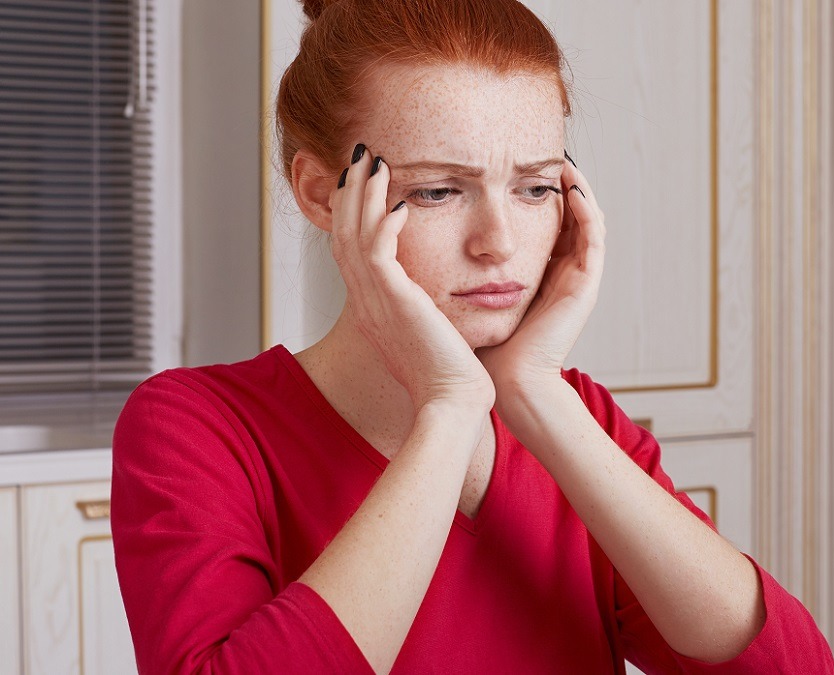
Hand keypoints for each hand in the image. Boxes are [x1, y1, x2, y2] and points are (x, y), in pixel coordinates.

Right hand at [330, 147, 494, 410]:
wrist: (453, 404)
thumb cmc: (450, 378)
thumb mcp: (430, 334)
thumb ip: (424, 311)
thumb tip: (434, 300)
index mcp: (374, 309)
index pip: (352, 250)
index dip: (354, 214)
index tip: (364, 184)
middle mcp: (367, 303)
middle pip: (344, 235)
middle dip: (351, 193)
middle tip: (359, 158)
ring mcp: (376, 302)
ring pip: (355, 236)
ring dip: (364, 196)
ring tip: (374, 162)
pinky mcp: (395, 302)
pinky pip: (377, 253)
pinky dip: (384, 225)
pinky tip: (398, 203)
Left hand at [478, 159, 605, 390]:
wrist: (508, 380)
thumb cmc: (487, 346)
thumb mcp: (474, 294)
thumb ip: (464, 267)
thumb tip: (429, 238)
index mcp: (543, 274)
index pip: (547, 222)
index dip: (539, 193)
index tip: (519, 165)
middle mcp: (565, 272)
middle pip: (572, 216)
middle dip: (562, 184)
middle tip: (547, 154)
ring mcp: (580, 278)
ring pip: (590, 220)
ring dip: (580, 188)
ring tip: (564, 162)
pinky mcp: (586, 284)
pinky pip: (594, 237)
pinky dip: (587, 209)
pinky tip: (571, 188)